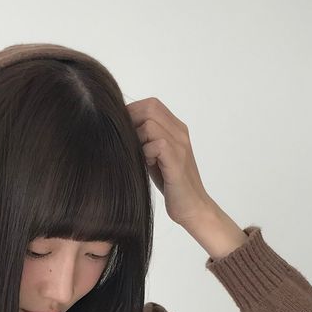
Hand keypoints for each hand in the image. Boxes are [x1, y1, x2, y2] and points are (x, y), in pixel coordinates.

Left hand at [125, 97, 213, 227]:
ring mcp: (181, 145)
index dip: (132, 111)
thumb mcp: (154, 155)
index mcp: (176, 129)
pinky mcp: (177, 161)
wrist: (192, 207)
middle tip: (126, 141)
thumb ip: (144, 139)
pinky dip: (145, 153)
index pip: (151, 104)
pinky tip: (148, 164)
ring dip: (137, 138)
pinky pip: (157, 144)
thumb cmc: (170, 183)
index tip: (121, 128)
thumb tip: (118, 129)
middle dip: (131, 121)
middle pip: (150, 108)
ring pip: (150, 124)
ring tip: (141, 156)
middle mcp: (180, 133)